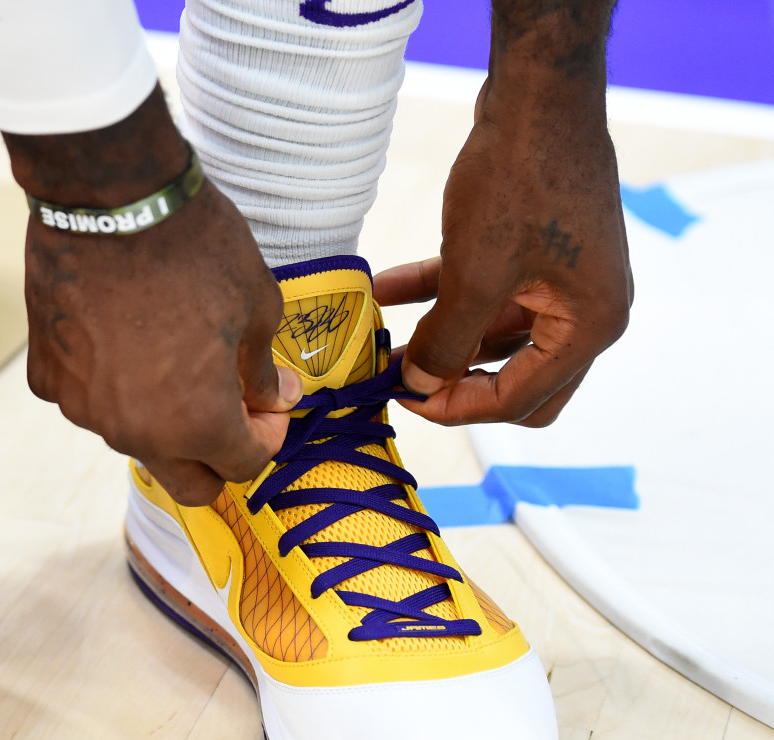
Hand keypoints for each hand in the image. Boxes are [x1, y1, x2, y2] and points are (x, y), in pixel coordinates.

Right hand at [7, 92, 301, 504]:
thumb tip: (273, 396)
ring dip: (163, 418)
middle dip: (218, 457)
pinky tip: (121, 336)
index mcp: (197, 423)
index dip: (268, 435)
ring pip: (135, 439)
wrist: (108, 199)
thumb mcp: (257, 303)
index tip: (269, 401)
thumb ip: (263, 368)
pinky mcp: (47, 377)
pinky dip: (110, 383)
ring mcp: (84, 408)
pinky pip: (87, 399)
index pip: (244, 466)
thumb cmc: (194, 247)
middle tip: (233, 408)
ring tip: (174, 356)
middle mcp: (136, 433)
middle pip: (188, 483)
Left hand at [378, 7, 632, 426]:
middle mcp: (585, 311)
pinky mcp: (535, 252)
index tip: (403, 399)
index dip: (456, 407)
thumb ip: (447, 342)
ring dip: (444, 340)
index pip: (520, 400)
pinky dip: (440, 295)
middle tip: (406, 385)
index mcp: (588, 326)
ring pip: (495, 338)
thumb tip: (419, 387)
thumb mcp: (475, 275)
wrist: (538, 98)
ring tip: (385, 345)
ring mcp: (562, 281)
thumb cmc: (519, 183)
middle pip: (520, 382)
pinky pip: (484, 293)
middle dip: (459, 386)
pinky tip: (387, 290)